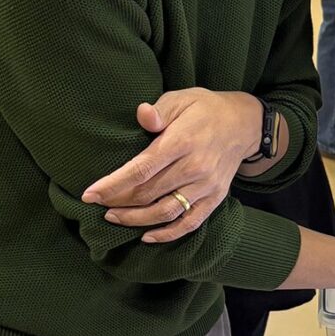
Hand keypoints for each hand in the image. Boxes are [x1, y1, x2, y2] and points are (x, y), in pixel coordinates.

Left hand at [82, 89, 261, 243]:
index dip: (113, 184)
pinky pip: (191, 222)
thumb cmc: (204, 109)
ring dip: (137, 220)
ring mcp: (207, 186)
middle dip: (118, 202)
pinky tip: (148, 236)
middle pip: (149, 193)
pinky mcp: (215, 198)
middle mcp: (195, 167)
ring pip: (166, 211)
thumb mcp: (181, 99)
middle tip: (98, 204)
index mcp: (182, 142)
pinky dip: (168, 234)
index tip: (90, 194)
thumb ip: (159, 111)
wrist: (244, 125)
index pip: (141, 169)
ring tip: (114, 218)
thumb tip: (143, 115)